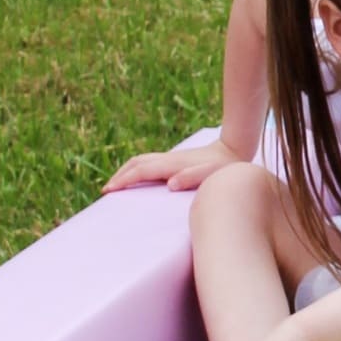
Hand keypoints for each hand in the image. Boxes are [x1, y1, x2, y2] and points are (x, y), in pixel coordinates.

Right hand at [105, 139, 242, 193]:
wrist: (234, 149)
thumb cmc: (223, 167)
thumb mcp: (211, 174)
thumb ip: (192, 177)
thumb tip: (170, 184)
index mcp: (172, 164)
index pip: (141, 171)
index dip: (124, 180)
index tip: (109, 190)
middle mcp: (168, 158)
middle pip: (136, 163)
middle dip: (119, 175)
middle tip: (105, 191)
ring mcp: (170, 157)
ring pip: (141, 160)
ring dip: (125, 171)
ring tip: (115, 185)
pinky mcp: (174, 159)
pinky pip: (148, 163)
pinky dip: (136, 169)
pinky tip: (137, 179)